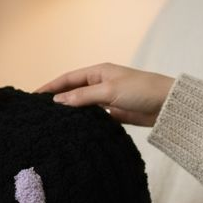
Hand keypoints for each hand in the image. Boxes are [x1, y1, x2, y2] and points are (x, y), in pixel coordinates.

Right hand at [36, 63, 173, 126]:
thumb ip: (83, 97)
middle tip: (39, 111)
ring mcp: (108, 98)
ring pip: (83, 105)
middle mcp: (101, 84)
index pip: (68, 78)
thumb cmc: (142, 90)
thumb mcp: (109, 91)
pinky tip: (74, 129)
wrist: (169, 105)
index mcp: (99, 72)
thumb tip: (58, 101)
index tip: (34, 96)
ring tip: (52, 122)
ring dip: (70, 112)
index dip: (50, 86)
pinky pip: (95, 117)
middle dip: (57, 99)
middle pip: (73, 91)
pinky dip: (84, 122)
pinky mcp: (116, 113)